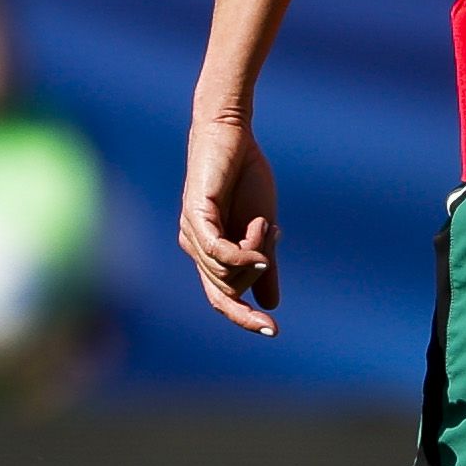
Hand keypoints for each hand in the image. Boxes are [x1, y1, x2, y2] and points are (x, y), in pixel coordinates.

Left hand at [180, 104, 281, 333]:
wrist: (234, 135)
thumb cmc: (246, 178)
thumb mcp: (262, 232)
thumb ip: (265, 266)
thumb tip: (270, 305)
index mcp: (207, 253)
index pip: (221, 298)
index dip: (243, 318)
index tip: (273, 331)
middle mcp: (194, 247)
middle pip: (228, 287)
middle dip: (258, 270)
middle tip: (273, 233)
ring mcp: (191, 233)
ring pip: (226, 272)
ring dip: (257, 251)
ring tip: (266, 222)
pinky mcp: (195, 216)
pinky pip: (218, 253)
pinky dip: (243, 253)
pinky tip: (263, 239)